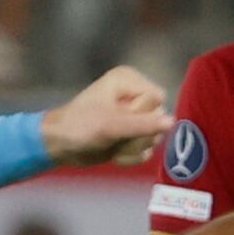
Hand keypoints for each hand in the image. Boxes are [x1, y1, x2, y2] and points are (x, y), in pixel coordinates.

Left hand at [40, 66, 168, 164]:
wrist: (60, 146)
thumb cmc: (80, 126)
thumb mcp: (112, 124)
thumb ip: (143, 124)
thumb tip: (173, 122)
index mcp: (129, 80)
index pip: (158, 99)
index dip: (143, 114)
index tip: (121, 120)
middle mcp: (134, 94)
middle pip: (159, 119)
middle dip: (138, 135)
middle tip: (117, 137)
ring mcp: (134, 114)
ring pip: (155, 135)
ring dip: (134, 147)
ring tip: (113, 146)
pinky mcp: (131, 132)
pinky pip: (147, 147)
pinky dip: (132, 154)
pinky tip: (115, 154)